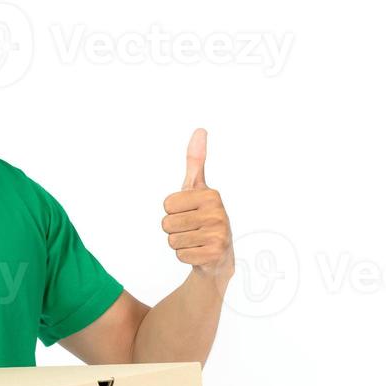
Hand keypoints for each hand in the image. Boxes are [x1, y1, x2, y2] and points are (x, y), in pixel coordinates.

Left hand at [161, 128, 233, 281]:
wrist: (219, 254)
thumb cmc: (204, 216)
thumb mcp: (197, 188)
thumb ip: (196, 160)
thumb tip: (200, 130)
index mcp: (211, 195)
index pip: (167, 204)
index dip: (172, 210)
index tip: (188, 211)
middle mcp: (218, 213)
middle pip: (167, 223)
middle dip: (174, 228)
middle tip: (191, 228)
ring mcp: (218, 235)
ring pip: (172, 240)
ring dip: (179, 243)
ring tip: (195, 239)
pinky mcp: (214, 255)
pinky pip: (180, 255)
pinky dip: (185, 256)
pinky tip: (198, 252)